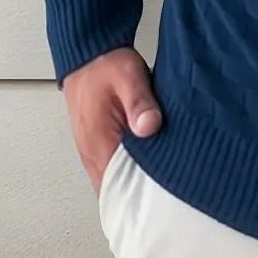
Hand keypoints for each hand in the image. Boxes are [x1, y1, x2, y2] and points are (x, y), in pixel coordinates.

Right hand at [61, 46, 161, 195]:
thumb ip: (139, 102)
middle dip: (140, 197)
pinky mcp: (98, 142)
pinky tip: (150, 167)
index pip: (117, 187)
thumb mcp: (128, 76)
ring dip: (135, 184)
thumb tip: (150, 126)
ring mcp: (93, 149)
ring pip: (114, 180)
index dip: (139, 199)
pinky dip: (129, 171)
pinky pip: (113, 166)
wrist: (87, 53)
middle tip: (169, 199)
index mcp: (99, 142)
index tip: (161, 205)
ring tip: (165, 187)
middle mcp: (92, 152)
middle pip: (116, 189)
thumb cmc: (106, 64)